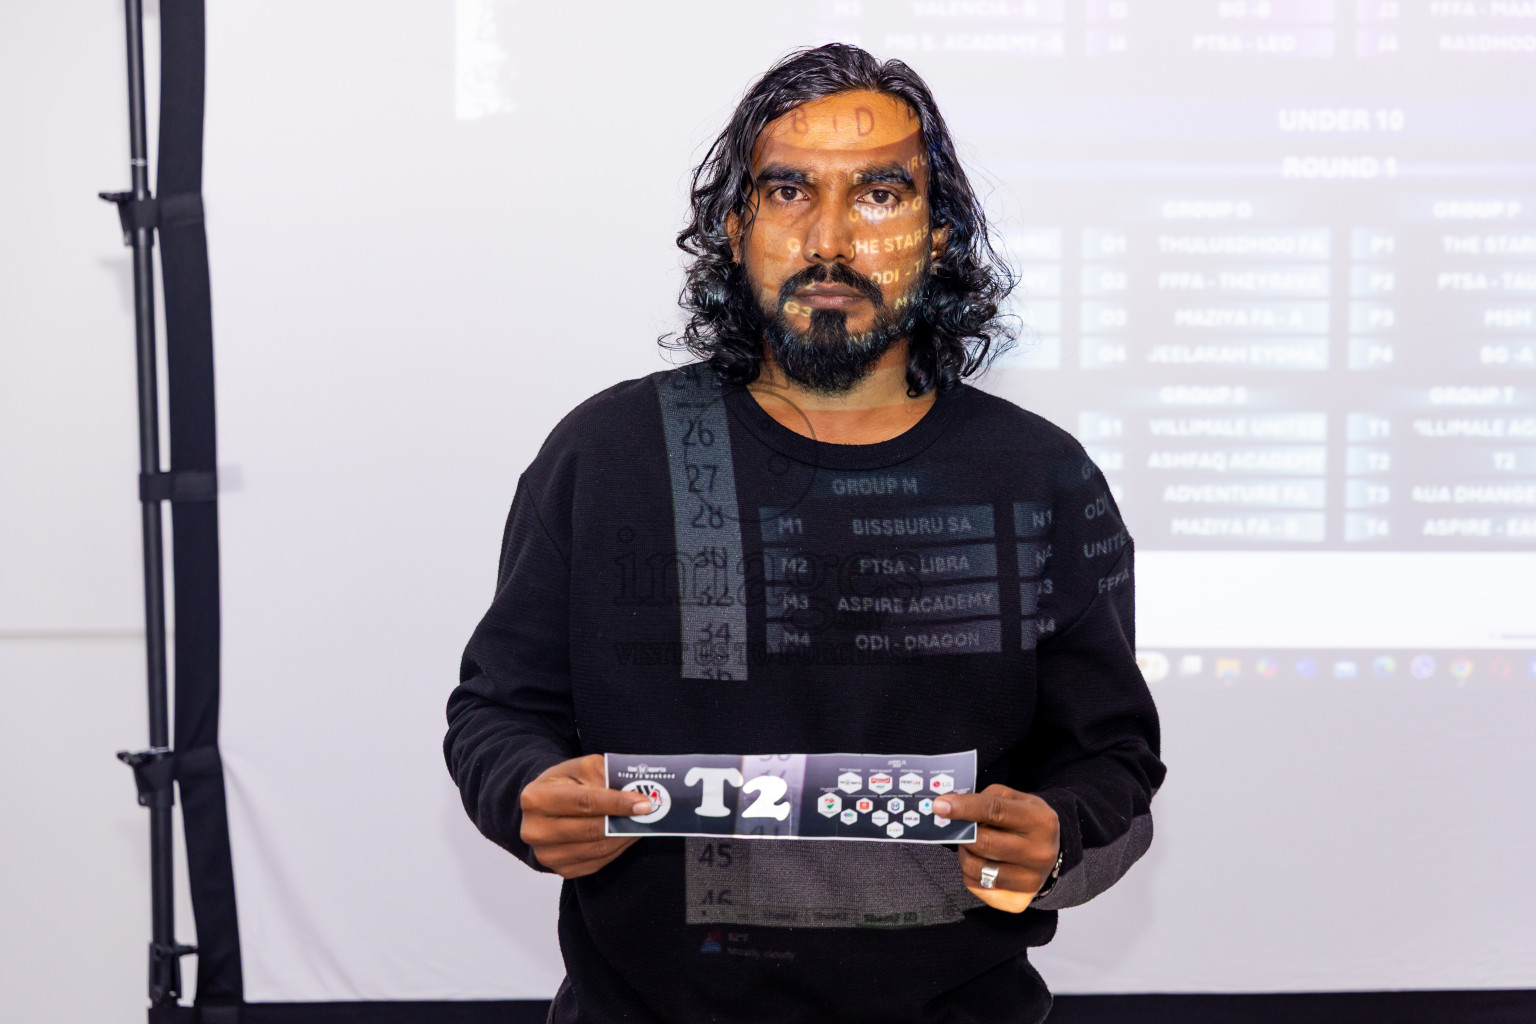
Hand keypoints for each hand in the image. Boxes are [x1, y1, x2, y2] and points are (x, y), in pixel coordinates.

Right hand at [519, 753, 652, 878]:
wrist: (544, 806)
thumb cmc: (564, 783)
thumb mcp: (580, 768)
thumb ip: (603, 776)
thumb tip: (631, 794)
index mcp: (536, 798)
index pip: (584, 802)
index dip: (616, 803)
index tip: (643, 803)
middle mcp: (535, 831)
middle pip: (591, 829)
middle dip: (624, 821)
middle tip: (649, 813)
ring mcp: (546, 855)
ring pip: (597, 849)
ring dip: (625, 836)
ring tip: (642, 823)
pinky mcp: (560, 870)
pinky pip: (598, 862)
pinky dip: (617, 848)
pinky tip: (627, 835)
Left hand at [935, 784, 1059, 913]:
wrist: (1050, 855)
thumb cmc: (1025, 821)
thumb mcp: (1015, 799)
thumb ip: (986, 798)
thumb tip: (951, 807)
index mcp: (1040, 821)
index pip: (995, 811)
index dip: (964, 807)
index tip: (939, 806)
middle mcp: (1039, 854)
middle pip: (983, 842)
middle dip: (963, 833)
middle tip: (959, 828)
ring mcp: (1029, 882)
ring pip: (975, 867)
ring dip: (965, 853)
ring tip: (973, 846)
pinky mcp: (1016, 901)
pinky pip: (976, 886)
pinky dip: (970, 872)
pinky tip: (981, 863)